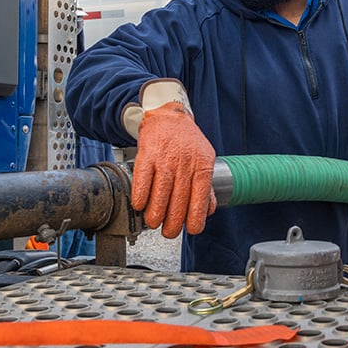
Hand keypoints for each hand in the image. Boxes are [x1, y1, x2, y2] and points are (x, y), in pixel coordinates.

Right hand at [130, 102, 216, 236]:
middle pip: (179, 199)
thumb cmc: (187, 141)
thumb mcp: (204, 159)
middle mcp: (184, 163)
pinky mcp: (147, 153)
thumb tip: (208, 210)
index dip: (195, 218)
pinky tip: (139, 205)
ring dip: (155, 213)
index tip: (190, 230)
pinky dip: (140, 195)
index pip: (200, 197)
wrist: (169, 115)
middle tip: (168, 232)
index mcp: (202, 166)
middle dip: (173, 222)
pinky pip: (142, 178)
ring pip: (160, 192)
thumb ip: (206, 186)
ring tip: (153, 223)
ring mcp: (165, 158)